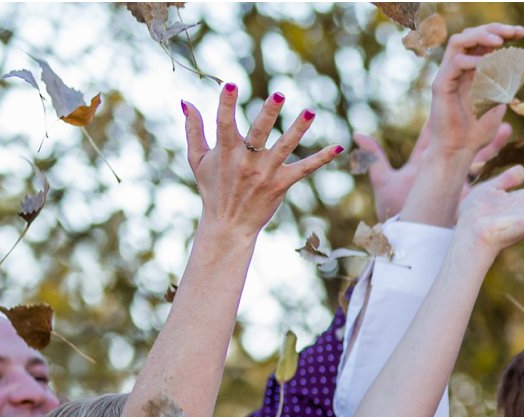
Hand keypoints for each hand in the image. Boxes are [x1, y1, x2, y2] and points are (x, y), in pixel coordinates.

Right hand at [181, 85, 343, 234]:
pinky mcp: (281, 185)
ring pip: (284, 147)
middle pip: (258, 133)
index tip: (230, 84)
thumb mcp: (197, 159)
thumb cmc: (213, 188)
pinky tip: (338, 148)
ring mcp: (265, 173)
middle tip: (279, 94)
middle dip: (268, 113)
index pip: (224, 123)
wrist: (229, 224)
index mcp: (225, 151)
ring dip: (298, 129)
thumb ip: (193, 129)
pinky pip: (304, 169)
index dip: (226, 104)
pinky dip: (321, 159)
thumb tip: (185, 100)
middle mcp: (246, 161)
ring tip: (310, 111)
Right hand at [364, 23, 522, 223]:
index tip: (521, 34)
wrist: (458, 152)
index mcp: (472, 70)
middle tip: (514, 32)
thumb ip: (504, 86)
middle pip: (472, 36)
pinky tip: (486, 66)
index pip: (484, 42)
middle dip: (494, 29)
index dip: (502, 34)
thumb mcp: (497, 104)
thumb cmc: (476, 132)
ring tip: (498, 42)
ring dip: (480, 38)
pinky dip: (471, 62)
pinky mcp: (440, 86)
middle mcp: (458, 69)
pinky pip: (453, 65)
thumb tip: (517, 69)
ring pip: (458, 43)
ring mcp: (447, 75)